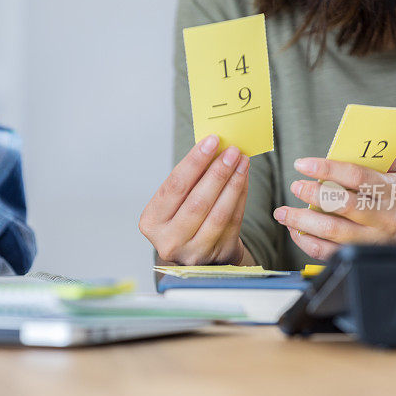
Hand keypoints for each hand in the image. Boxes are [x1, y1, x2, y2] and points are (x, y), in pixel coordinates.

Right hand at [139, 135, 251, 265]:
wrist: (198, 252)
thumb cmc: (183, 218)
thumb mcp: (174, 202)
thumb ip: (188, 179)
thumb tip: (213, 147)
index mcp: (152, 222)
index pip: (174, 187)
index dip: (194, 162)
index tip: (211, 141)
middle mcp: (170, 241)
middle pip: (198, 202)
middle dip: (218, 172)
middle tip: (232, 150)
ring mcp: (195, 252)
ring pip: (219, 214)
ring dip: (233, 183)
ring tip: (242, 161)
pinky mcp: (219, 254)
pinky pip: (233, 221)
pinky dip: (241, 196)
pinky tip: (244, 178)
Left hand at [273, 157, 395, 260]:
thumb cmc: (388, 197)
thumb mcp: (392, 174)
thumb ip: (379, 155)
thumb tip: (363, 133)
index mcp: (392, 191)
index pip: (357, 176)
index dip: (327, 168)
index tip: (302, 164)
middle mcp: (383, 217)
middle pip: (343, 204)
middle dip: (313, 194)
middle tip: (295, 186)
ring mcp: (370, 240)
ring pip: (331, 230)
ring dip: (301, 220)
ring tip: (282, 212)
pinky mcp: (355, 255)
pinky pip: (325, 251)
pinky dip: (304, 240)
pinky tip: (293, 229)